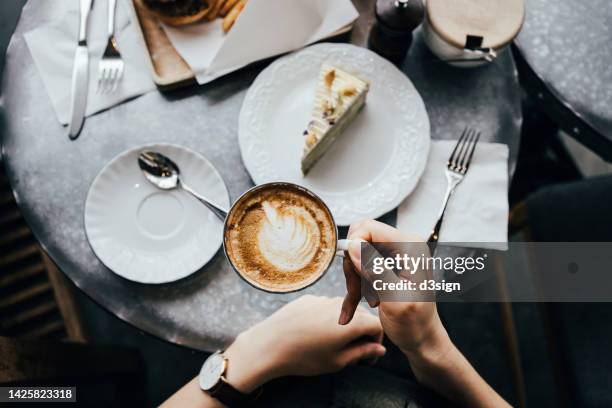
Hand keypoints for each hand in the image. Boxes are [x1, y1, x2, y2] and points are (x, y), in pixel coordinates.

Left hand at [224, 295, 385, 392]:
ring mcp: (323, 299)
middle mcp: (340, 305)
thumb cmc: (304, 357)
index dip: (376, 340)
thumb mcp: (337, 361)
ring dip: (346, 323)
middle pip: (361, 315)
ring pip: (344, 309)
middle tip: (354, 351)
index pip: (376, 325)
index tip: (368, 354)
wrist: (269, 344)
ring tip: (333, 342)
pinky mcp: (308, 298)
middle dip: (363, 332)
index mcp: (352, 321)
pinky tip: (315, 333)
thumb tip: (379, 349)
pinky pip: (325, 306)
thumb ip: (362, 353)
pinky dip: (328, 317)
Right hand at [338, 220, 450, 363]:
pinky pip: (361, 266)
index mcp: (410, 247)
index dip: (354, 247)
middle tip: (358, 292)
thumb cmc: (414, 323)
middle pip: (359, 240)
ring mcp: (395, 255)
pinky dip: (356, 286)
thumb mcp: (394, 299)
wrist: (422, 339)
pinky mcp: (387, 265)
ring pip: (356, 255)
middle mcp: (403, 245)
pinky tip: (352, 307)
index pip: (369, 227)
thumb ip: (375, 270)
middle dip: (353, 267)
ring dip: (355, 279)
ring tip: (367, 301)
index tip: (353, 273)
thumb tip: (353, 245)